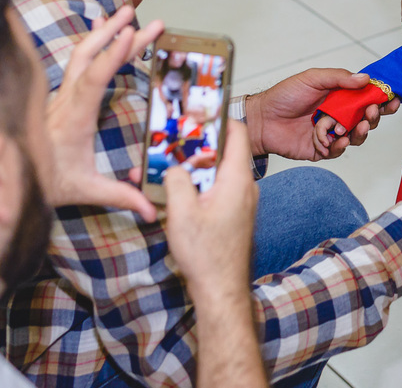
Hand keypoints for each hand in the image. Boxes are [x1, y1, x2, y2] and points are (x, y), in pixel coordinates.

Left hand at [44, 7, 162, 222]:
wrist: (8, 177)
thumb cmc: (45, 181)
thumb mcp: (84, 191)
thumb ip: (120, 196)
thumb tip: (152, 212)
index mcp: (73, 117)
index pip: (93, 79)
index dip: (113, 55)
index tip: (130, 33)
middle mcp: (64, 99)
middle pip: (90, 56)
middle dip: (118, 34)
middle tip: (147, 20)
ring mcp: (59, 94)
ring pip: (81, 54)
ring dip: (106, 32)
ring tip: (129, 12)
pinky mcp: (59, 94)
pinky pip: (76, 60)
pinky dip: (92, 41)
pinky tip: (101, 28)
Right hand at [165, 120, 257, 310]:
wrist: (221, 291)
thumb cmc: (207, 256)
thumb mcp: (182, 212)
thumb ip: (176, 180)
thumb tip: (172, 166)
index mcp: (237, 180)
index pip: (237, 132)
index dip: (218, 117)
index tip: (197, 111)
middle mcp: (243, 187)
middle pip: (221, 152)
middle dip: (192, 146)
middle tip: (168, 141)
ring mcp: (239, 201)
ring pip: (213, 173)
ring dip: (188, 170)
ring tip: (158, 171)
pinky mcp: (232, 214)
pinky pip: (213, 190)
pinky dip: (194, 187)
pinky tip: (170, 193)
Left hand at [248, 68, 397, 160]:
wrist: (262, 119)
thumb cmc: (284, 95)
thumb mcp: (313, 78)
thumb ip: (339, 78)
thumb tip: (366, 78)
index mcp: (339, 97)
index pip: (366, 98)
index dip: (381, 99)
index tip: (392, 98)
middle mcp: (338, 115)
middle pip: (366, 119)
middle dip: (374, 116)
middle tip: (373, 112)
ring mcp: (331, 133)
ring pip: (356, 136)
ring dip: (361, 132)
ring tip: (359, 127)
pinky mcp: (321, 149)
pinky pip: (337, 150)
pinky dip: (340, 146)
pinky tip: (338, 140)